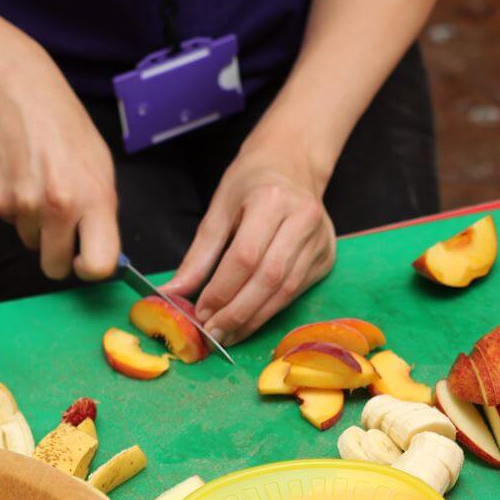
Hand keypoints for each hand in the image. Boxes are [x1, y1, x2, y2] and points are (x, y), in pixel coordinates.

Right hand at [0, 45, 119, 280]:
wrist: (21, 95)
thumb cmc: (69, 133)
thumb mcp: (102, 171)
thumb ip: (102, 214)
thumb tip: (101, 255)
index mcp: (95, 201)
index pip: (97, 266)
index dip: (90, 270)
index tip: (85, 262)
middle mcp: (58, 207)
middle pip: (55, 267)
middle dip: (59, 256)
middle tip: (61, 230)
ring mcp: (23, 204)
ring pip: (30, 243)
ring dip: (37, 226)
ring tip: (42, 186)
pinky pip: (10, 222)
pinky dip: (16, 208)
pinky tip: (22, 177)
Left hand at [162, 142, 336, 345]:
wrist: (293, 165)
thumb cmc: (252, 182)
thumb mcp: (219, 209)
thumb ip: (198, 254)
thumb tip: (173, 292)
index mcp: (272, 200)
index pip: (246, 257)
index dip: (222, 290)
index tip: (200, 313)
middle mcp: (303, 220)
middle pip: (269, 278)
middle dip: (238, 312)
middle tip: (213, 334)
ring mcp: (319, 241)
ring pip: (286, 291)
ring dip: (255, 319)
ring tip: (228, 335)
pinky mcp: (326, 258)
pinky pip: (296, 292)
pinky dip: (270, 310)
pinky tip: (250, 322)